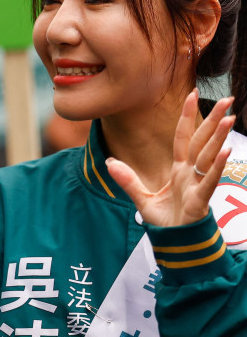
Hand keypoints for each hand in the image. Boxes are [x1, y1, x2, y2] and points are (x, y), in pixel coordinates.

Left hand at [107, 91, 234, 227]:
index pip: (183, 137)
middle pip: (202, 141)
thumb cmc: (166, 222)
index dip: (187, 117)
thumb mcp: (142, 198)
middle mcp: (191, 173)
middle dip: (213, 120)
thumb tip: (110, 162)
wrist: (176, 245)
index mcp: (179, 169)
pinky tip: (226, 150)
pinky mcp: (200, 200)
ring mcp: (197, 184)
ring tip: (229, 117)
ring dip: (218, 137)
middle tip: (228, 99)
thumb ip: (127, 180)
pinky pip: (209, 180)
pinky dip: (217, 166)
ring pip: (209, 156)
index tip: (191, 94)